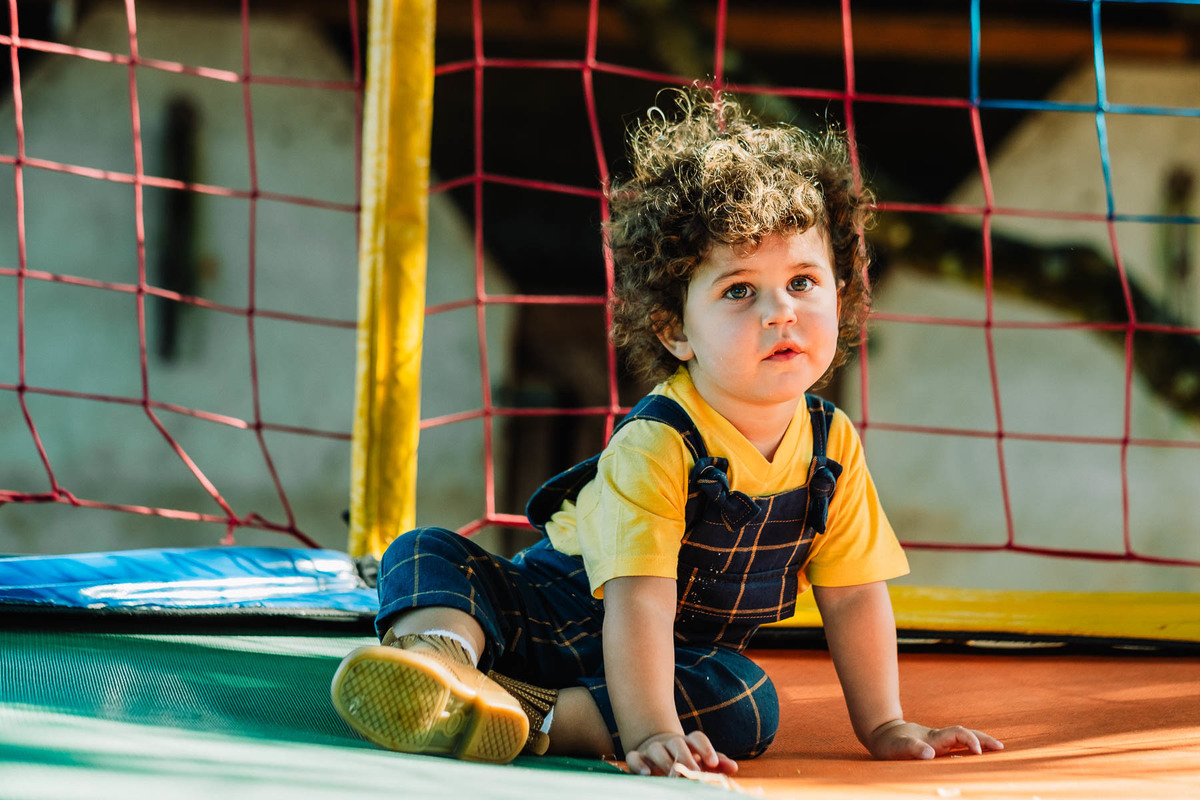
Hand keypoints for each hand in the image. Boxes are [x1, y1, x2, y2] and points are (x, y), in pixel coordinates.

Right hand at [625, 731, 738, 776]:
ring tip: (673, 776)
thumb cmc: (686, 759)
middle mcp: (670, 742)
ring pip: (657, 749)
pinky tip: (647, 773)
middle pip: (678, 743)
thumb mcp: (702, 761)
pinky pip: (634, 757)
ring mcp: (652, 748)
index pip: (697, 738)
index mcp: (688, 742)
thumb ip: (718, 763)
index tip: (714, 763)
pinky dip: (639, 764)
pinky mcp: (637, 756)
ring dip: (665, 762)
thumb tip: (734, 767)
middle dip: (686, 758)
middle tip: (694, 774)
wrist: (657, 752)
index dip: (706, 748)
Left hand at [868, 719, 1003, 759]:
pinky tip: (978, 756)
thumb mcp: (896, 747)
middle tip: (1001, 748)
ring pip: (963, 740)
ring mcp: (939, 743)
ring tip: (996, 750)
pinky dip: (970, 749)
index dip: (970, 741)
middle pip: (966, 735)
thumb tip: (930, 753)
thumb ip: (912, 748)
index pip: (958, 735)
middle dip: (983, 739)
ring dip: (980, 743)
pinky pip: (957, 747)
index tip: (979, 753)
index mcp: (934, 738)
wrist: (881, 733)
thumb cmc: (889, 742)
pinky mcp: (936, 748)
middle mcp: (940, 739)